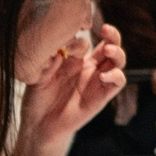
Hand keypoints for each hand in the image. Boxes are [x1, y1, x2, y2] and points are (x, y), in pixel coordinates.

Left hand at [19, 23, 124, 155]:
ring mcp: (97, 82)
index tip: (78, 30)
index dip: (85, 35)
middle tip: (106, 29)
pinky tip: (103, 76)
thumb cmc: (37, 100)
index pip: (90, 41)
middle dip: (113, 36)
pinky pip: (117, 83)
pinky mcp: (101, 97)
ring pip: (118, 62)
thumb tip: (61, 48)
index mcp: (75, 61)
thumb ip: (50, 62)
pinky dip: (116, 76)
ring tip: (108, 50)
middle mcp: (90, 69)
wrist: (38, 126)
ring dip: (118, 53)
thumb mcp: (39, 76)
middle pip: (111, 47)